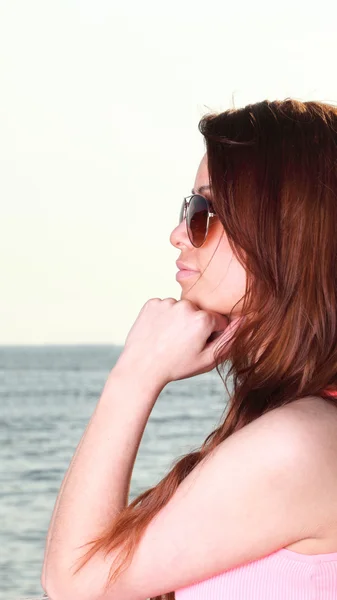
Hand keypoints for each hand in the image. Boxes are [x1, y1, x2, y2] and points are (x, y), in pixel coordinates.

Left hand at [114, 298, 243, 386]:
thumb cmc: (176, 367)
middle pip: (199, 313)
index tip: (197, 347)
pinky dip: (163, 317)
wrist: (140, 368)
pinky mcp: (152, 303)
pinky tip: (159, 333)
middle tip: (182, 345)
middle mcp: (186, 305)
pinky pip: (164, 307)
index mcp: (203, 318)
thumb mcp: (208, 359)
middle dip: (195, 326)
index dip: (210, 336)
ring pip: (181, 309)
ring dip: (178, 321)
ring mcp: (167, 302)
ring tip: (169, 340)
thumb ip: (229, 339)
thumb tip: (243, 320)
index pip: (218, 321)